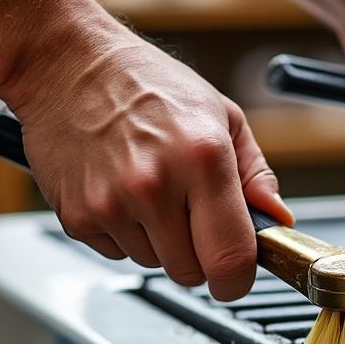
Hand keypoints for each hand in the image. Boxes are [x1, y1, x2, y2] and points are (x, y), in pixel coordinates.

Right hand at [0, 34, 292, 300]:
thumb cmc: (149, 84)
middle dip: (201, 257)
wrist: (67, 64)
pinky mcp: (76, 216)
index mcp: (203, 159)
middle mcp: (155, 185)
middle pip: (192, 273)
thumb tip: (277, 220)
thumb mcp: (223, 115)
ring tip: (152, 190)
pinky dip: (125, 234)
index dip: (239, 279)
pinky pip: (117, 253)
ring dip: (161, 243)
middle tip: (194, 217)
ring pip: (154, 264)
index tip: (238, 275)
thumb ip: (256, 174)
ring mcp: (111, 203)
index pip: (231, 257)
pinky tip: (121, 191)